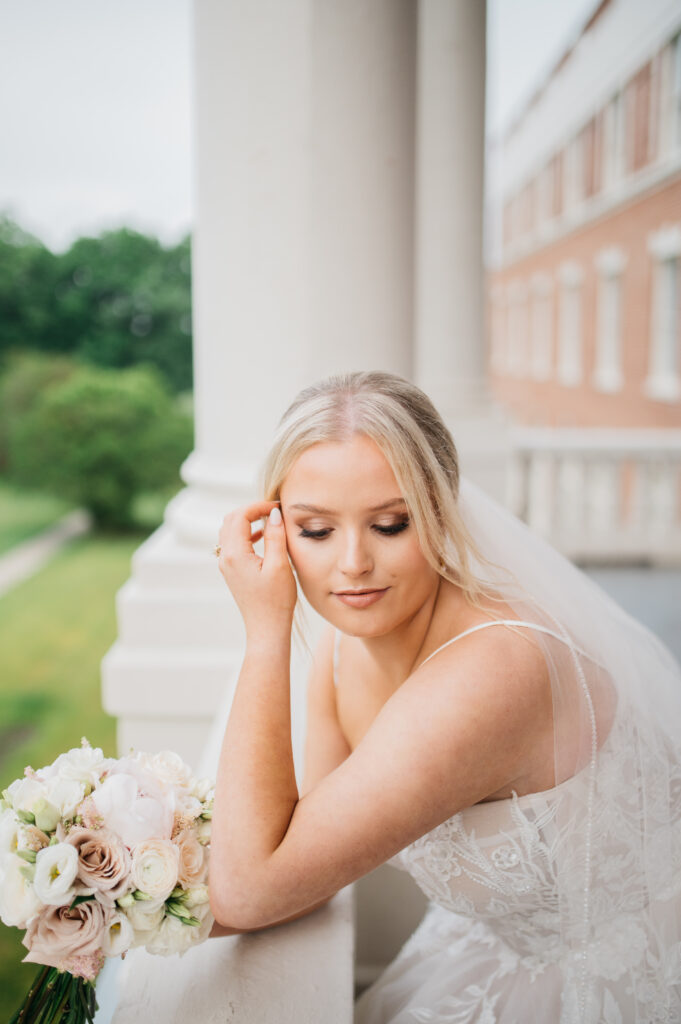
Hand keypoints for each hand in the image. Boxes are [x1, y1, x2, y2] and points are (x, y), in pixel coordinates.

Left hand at [216, 500, 297, 638]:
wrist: (266, 628)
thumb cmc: (276, 600)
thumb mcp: (279, 565)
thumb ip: (275, 536)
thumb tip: (274, 513)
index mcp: (235, 554)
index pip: (240, 516)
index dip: (259, 506)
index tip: (278, 507)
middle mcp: (226, 557)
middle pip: (231, 520)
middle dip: (251, 510)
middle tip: (273, 510)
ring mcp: (227, 565)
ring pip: (230, 531)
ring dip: (248, 521)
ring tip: (270, 520)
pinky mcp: (232, 571)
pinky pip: (233, 543)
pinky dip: (246, 533)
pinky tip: (263, 536)